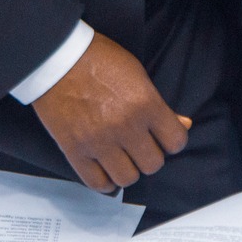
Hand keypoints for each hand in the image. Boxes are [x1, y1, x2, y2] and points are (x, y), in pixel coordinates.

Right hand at [32, 32, 191, 190]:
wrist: (58, 58)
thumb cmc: (100, 60)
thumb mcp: (138, 74)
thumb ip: (160, 104)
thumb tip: (183, 124)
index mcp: (145, 103)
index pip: (175, 141)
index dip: (173, 140)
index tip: (164, 137)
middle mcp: (125, 126)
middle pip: (153, 164)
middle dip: (150, 156)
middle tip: (141, 146)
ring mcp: (99, 142)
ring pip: (127, 178)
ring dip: (128, 170)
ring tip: (123, 159)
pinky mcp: (75, 151)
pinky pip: (96, 183)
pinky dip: (105, 182)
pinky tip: (106, 170)